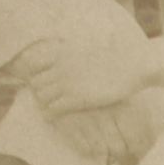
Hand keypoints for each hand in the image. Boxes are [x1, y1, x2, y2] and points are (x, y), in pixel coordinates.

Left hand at [28, 37, 154, 117]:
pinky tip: (55, 116)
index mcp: (62, 53)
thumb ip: (71, 51)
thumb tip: (67, 52)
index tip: (41, 82)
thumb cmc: (113, 59)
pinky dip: (51, 114)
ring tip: (50, 108)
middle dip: (38, 92)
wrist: (130, 65)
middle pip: (35, 83)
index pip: (32, 64)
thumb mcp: (86, 48)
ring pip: (41, 96)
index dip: (34, 75)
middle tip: (46, 99)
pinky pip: (53, 108)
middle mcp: (61, 67)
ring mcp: (68, 83)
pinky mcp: (77, 98)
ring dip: (44, 104)